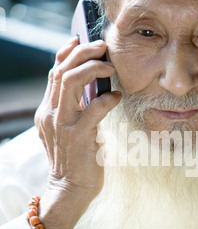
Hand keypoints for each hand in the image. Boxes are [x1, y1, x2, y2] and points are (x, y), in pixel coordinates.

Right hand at [34, 37, 120, 228]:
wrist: (70, 188)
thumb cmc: (75, 158)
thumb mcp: (67, 129)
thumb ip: (73, 108)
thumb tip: (93, 86)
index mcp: (47, 110)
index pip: (54, 73)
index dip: (66, 52)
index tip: (81, 40)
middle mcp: (50, 114)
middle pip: (61, 71)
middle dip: (83, 52)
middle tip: (102, 46)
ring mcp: (62, 125)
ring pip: (70, 82)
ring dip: (93, 68)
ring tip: (110, 66)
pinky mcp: (77, 137)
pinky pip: (93, 109)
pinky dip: (108, 99)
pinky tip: (118, 98)